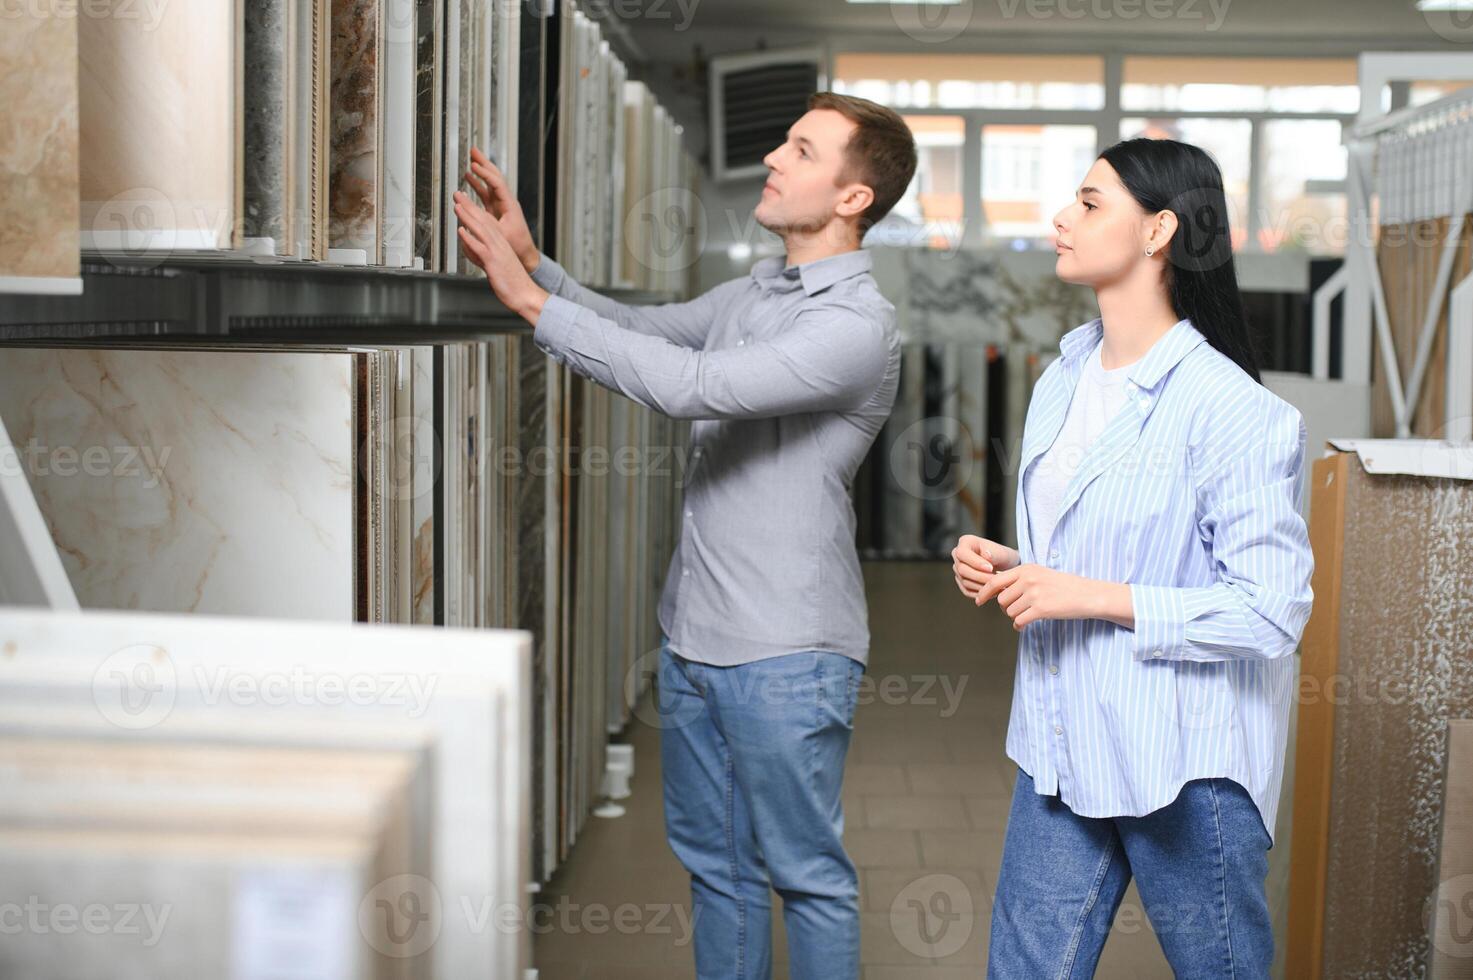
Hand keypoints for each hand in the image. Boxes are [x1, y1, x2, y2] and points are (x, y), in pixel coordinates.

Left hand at [454, 190, 548, 322]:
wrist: (526, 295)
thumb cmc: (512, 283)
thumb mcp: (495, 266)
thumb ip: (480, 256)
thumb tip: (468, 249)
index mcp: (501, 244)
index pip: (487, 221)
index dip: (475, 209)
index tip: (465, 201)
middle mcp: (500, 245)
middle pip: (483, 220)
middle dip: (469, 206)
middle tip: (458, 195)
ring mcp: (497, 252)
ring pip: (481, 230)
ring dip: (467, 216)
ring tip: (457, 206)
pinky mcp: (494, 262)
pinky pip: (480, 247)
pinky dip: (469, 238)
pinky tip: (461, 231)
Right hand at [465, 147, 538, 273]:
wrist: (525, 254)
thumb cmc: (517, 246)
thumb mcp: (501, 236)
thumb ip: (485, 224)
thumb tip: (469, 214)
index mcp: (509, 205)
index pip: (497, 183)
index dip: (484, 173)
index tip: (474, 165)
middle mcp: (506, 202)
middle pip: (495, 177)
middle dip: (484, 163)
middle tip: (474, 150)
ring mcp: (500, 205)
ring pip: (489, 183)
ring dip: (480, 171)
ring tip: (471, 159)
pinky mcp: (495, 210)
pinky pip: (485, 193)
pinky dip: (477, 184)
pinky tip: (469, 178)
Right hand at [952, 534, 1018, 601]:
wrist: (1004, 566)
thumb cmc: (1002, 556)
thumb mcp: (1002, 553)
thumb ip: (994, 554)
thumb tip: (986, 555)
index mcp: (965, 542)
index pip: (962, 553)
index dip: (975, 562)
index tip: (990, 568)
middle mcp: (957, 555)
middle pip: (962, 569)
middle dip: (980, 576)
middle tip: (995, 580)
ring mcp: (958, 569)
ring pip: (964, 581)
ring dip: (981, 586)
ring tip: (996, 586)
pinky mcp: (961, 581)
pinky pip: (967, 591)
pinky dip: (980, 593)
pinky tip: (992, 591)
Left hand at [973, 564, 1102, 630]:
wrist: (1087, 595)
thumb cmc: (1064, 586)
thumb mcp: (1040, 574)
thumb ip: (1020, 579)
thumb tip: (996, 590)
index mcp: (1026, 569)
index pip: (995, 581)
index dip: (984, 592)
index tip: (978, 601)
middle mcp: (1028, 579)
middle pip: (1001, 599)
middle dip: (1006, 608)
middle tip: (1017, 610)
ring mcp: (1034, 594)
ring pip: (1009, 612)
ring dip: (1015, 617)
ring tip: (1026, 615)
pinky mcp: (1041, 609)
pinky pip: (1019, 621)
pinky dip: (1019, 626)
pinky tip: (1024, 625)